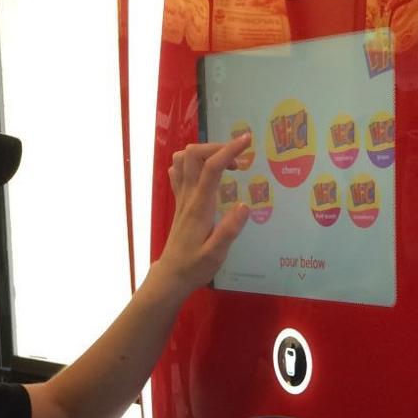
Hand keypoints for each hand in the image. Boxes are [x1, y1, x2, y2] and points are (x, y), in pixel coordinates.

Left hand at [154, 135, 252, 300]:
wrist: (171, 276)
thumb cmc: (194, 267)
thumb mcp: (216, 254)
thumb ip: (229, 230)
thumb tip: (244, 205)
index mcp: (200, 206)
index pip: (212, 168)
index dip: (229, 150)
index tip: (247, 140)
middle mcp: (188, 196)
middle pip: (194, 154)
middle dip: (218, 147)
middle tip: (240, 160)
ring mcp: (181, 197)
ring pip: (182, 159)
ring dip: (204, 153)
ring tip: (225, 164)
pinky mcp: (179, 202)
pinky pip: (178, 172)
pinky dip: (192, 163)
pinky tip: (206, 173)